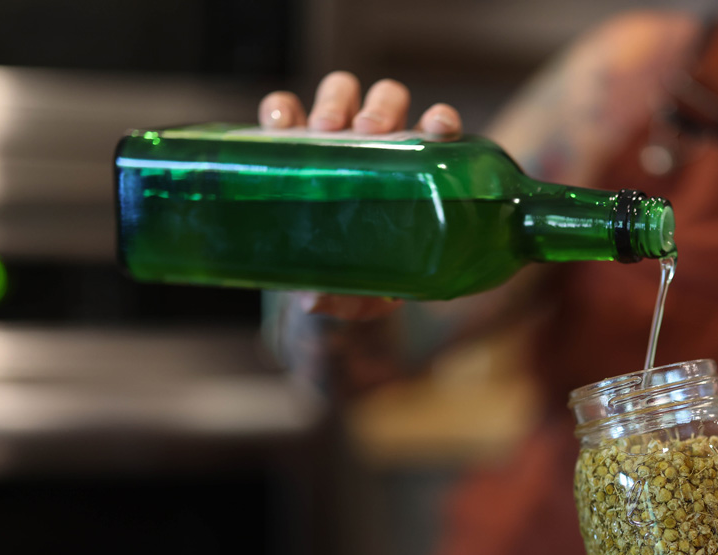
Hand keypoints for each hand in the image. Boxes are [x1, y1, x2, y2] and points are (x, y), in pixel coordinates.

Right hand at [257, 73, 464, 320]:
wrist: (318, 281)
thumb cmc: (359, 283)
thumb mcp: (362, 294)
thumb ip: (348, 298)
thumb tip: (313, 299)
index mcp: (413, 172)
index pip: (435, 132)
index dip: (440, 121)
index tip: (439, 126)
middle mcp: (377, 144)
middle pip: (386, 100)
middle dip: (380, 108)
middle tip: (368, 131)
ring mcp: (334, 137)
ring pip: (341, 91)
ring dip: (335, 101)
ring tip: (325, 129)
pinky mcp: (290, 139)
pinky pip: (284, 109)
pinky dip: (280, 107)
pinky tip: (277, 123)